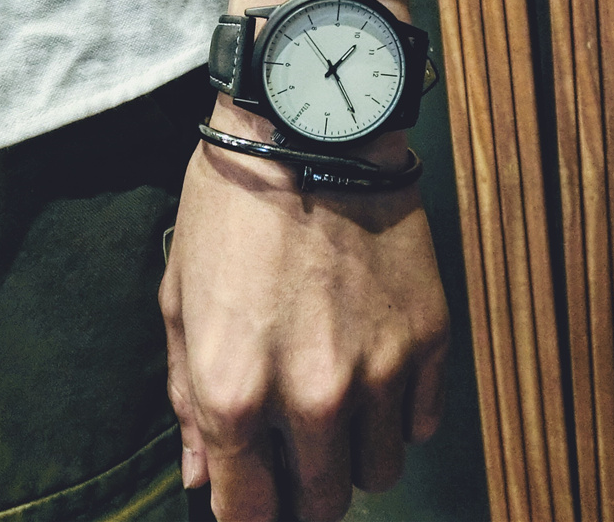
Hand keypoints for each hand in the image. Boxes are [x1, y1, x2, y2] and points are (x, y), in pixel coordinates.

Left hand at [160, 0, 446, 521]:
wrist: (308, 129)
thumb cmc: (230, 205)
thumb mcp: (182, 295)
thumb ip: (188, 397)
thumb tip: (206, 476)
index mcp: (235, 390)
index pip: (246, 509)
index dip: (247, 513)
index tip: (254, 499)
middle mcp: (314, 396)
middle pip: (322, 501)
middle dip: (302, 491)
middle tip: (295, 454)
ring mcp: (383, 369)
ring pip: (379, 470)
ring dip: (353, 454)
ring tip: (338, 406)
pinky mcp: (432, 336)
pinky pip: (423, 420)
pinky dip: (397, 413)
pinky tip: (377, 372)